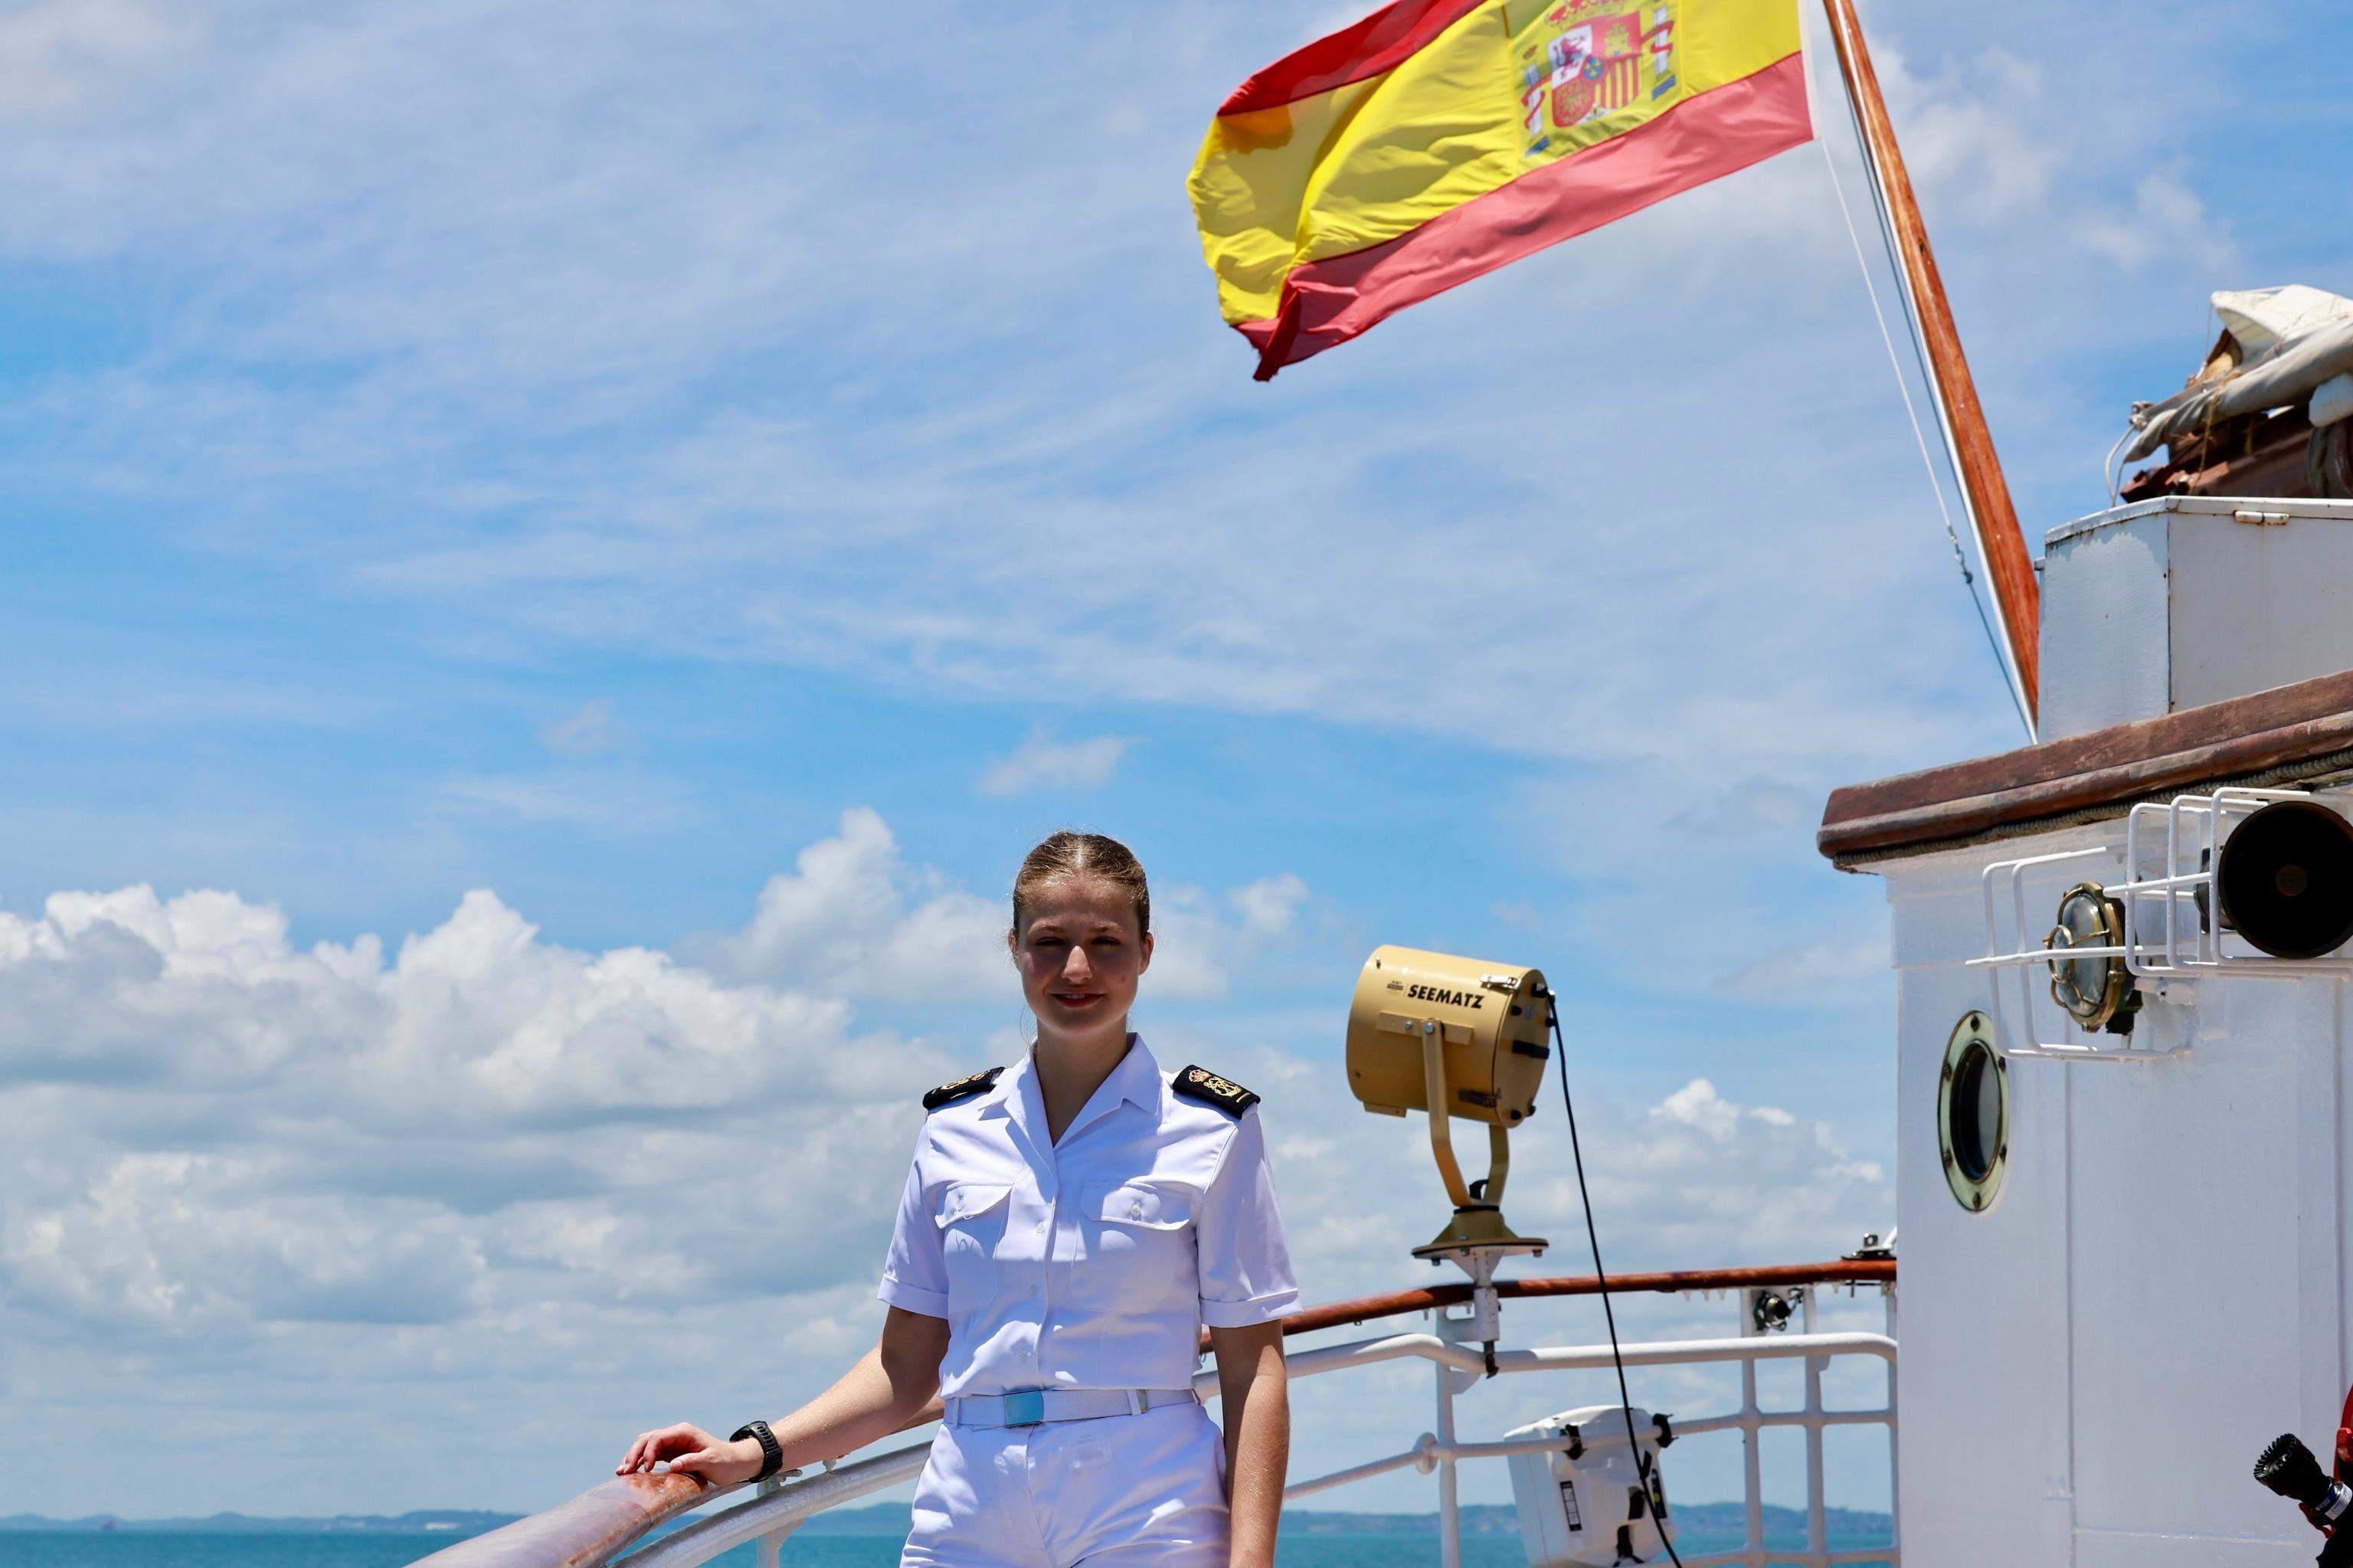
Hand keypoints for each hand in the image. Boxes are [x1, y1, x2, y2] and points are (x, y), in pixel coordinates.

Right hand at [615, 1422, 761, 1485]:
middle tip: (625, 1471)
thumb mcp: (712, 1462)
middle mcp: (675, 1434)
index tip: (646, 1469)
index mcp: (684, 1432)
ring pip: (646, 1446)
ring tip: (621, 1472)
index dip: (649, 1452)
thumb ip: (693, 1461)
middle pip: (647, 1439)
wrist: (734, 1463)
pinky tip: (629, 1472)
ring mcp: (671, 1443)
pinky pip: (650, 1454)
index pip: (658, 1437)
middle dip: (634, 1453)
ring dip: (633, 1457)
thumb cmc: (725, 1462)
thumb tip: (672, 1464)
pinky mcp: (670, 1453)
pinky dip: (639, 1462)